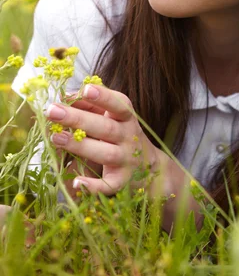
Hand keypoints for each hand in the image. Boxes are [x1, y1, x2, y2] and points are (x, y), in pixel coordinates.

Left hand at [46, 84, 163, 195]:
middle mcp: (129, 137)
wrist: (149, 166)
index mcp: (126, 118)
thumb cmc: (121, 134)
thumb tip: (65, 97)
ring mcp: (126, 159)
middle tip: (53, 111)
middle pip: (106, 128)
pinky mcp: (122, 181)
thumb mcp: (112, 116)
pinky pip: (108, 185)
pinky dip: (94, 186)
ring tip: (56, 138)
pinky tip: (77, 182)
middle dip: (78, 119)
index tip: (87, 90)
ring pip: (105, 153)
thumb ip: (90, 104)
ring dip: (81, 146)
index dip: (104, 97)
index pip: (118, 104)